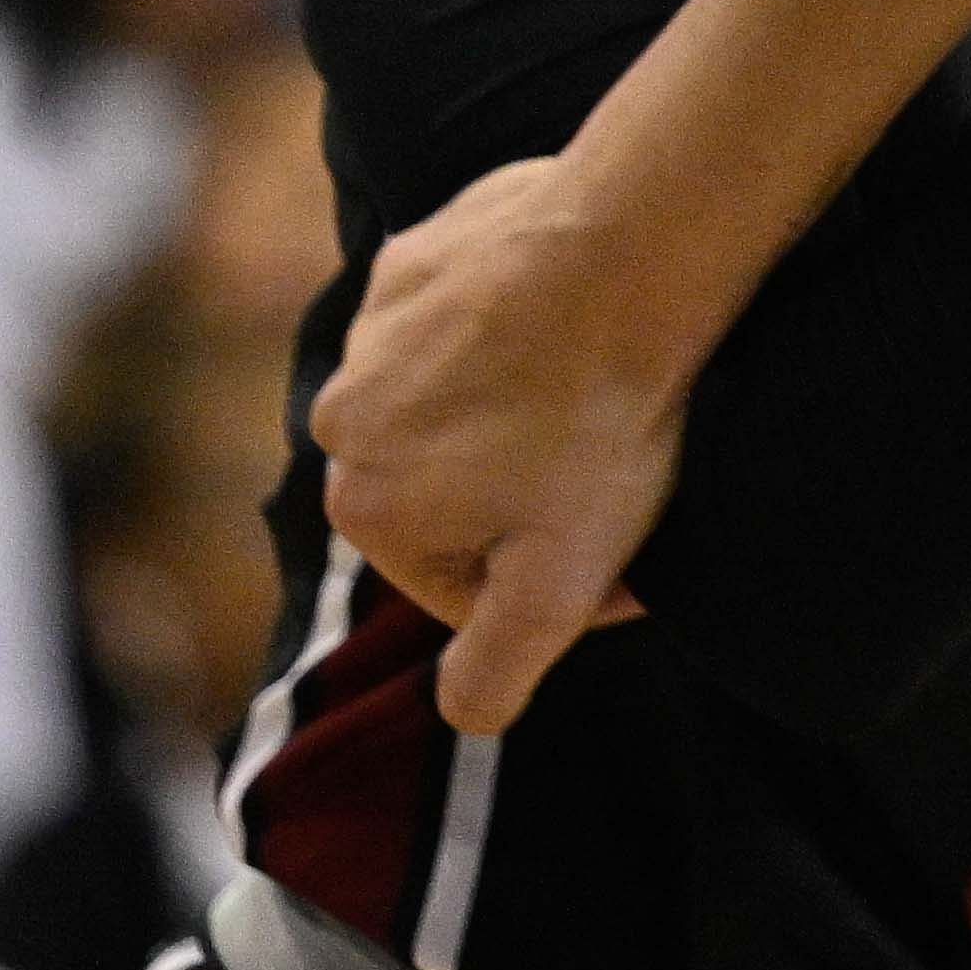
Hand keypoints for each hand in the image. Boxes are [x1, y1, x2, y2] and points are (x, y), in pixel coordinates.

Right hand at [307, 149, 684, 735]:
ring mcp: (373, 331)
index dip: (549, 578)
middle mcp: (341, 418)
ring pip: (454, 405)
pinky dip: (514, 333)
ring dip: (516, 412)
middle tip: (614, 464)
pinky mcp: (416, 260)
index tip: (621, 550)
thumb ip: (496, 667)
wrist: (629, 257)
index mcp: (362, 505)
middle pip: (446, 491)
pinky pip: (463, 323)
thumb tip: (461, 711)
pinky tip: (578, 325)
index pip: (458, 580)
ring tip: (598, 394)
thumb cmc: (600, 421)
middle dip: (523, 494)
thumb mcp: (561, 580)